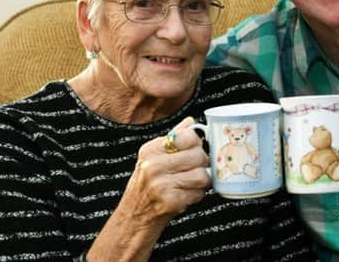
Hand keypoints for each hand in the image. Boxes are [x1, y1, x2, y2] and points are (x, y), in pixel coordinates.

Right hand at [87, 117, 211, 260]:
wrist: (135, 216)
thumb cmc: (147, 184)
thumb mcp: (153, 157)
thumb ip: (173, 137)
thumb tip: (191, 121)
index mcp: (150, 150)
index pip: (187, 136)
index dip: (197, 143)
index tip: (194, 149)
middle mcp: (153, 166)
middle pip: (198, 155)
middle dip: (203, 163)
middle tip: (195, 168)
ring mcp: (161, 185)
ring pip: (202, 175)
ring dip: (202, 181)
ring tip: (192, 182)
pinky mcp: (171, 202)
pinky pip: (199, 193)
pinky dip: (197, 195)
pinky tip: (186, 194)